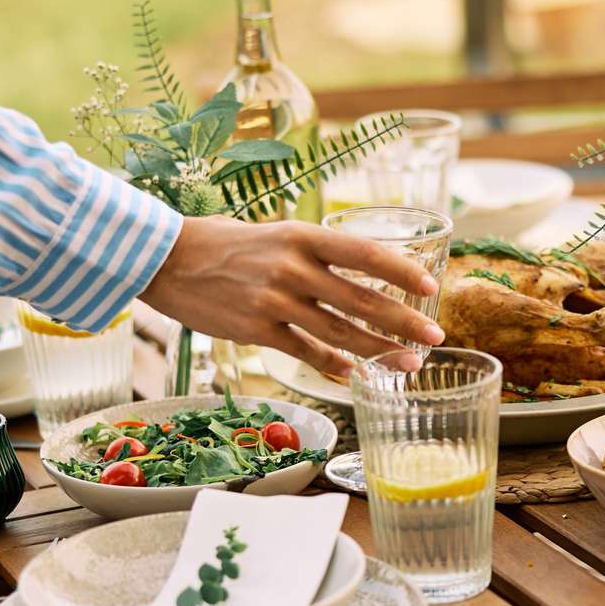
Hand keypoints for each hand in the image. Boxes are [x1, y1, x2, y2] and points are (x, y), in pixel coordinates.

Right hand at [141, 216, 444, 377]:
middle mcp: (293, 268)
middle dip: (404, 322)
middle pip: (362, 300)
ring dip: (379, 351)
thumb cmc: (229, 244)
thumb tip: (365, 272)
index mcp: (303, 236)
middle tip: (435, 336)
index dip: (402, 271)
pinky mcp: (256, 331)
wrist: (170, 259)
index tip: (430, 286)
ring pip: (340, 333)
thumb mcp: (279, 233)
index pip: (365, 253)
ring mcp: (274, 302)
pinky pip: (306, 352)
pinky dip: (334, 364)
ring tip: (408, 362)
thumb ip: (318, 252)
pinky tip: (354, 372)